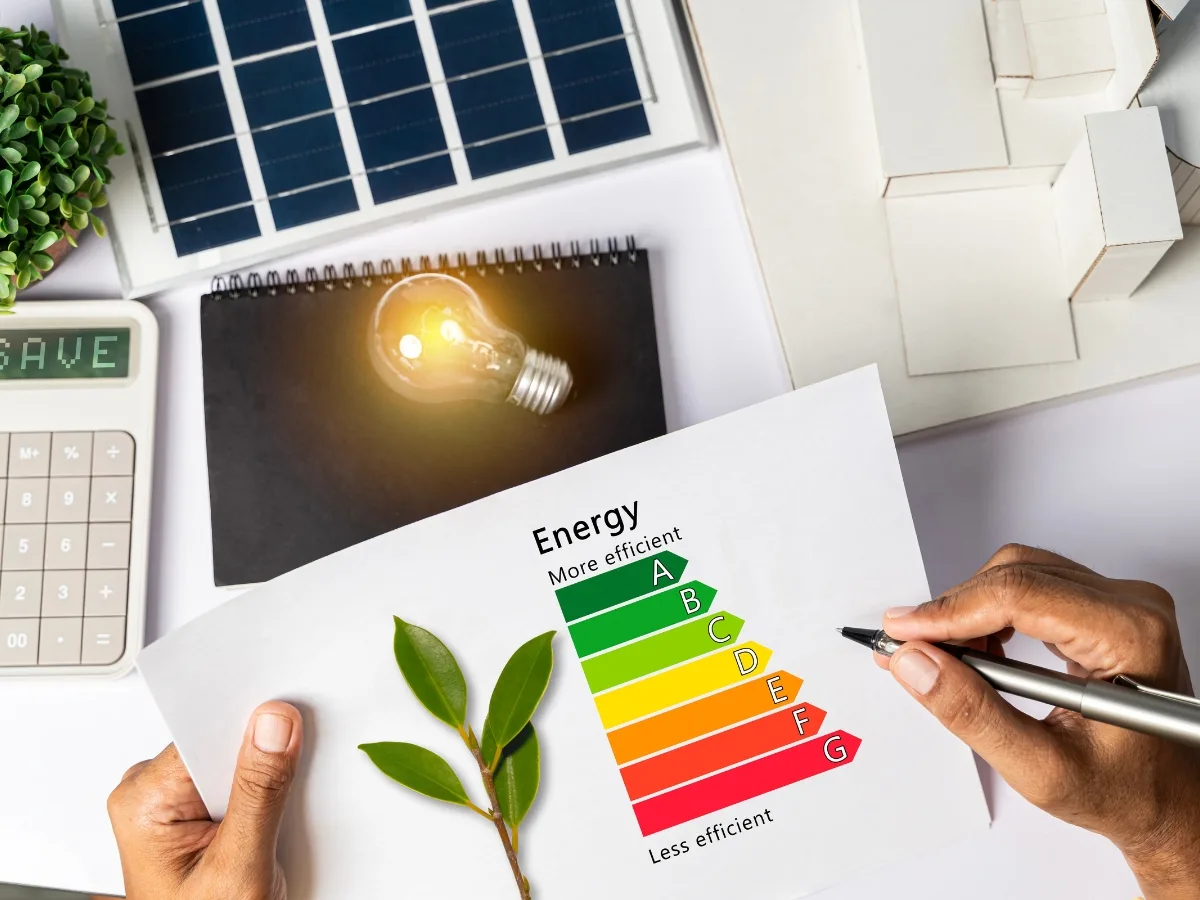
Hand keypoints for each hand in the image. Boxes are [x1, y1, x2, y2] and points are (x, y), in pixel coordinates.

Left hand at [108, 701, 303, 899]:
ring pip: (235, 761)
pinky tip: (262, 832)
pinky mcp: (195, 810)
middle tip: (270, 815)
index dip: (251, 732)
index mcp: (143, 799)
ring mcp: (173, 802)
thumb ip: (259, 793)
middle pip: (222, 744)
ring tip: (263, 835)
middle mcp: (151, 794)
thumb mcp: (239, 868)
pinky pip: (239, 780)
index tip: (286, 739)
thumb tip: (272, 724)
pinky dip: (262, 799)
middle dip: (260, 766)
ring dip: (264, 786)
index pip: (206, 733)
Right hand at [878, 545, 1199, 899]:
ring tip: (947, 659)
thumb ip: (973, 714)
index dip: (949, 611)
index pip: (1019, 597)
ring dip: (970, 612)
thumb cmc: (1130, 793)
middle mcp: (1132, 607)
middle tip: (910, 648)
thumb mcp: (1043, 769)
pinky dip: (991, 614)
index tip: (902, 631)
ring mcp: (1121, 603)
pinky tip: (979, 651)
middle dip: (953, 612)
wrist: (1173, 802)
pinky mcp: (1104, 607)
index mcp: (1130, 637)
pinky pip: (1032, 586)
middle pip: (1015, 576)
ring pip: (1018, 574)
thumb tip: (916, 664)